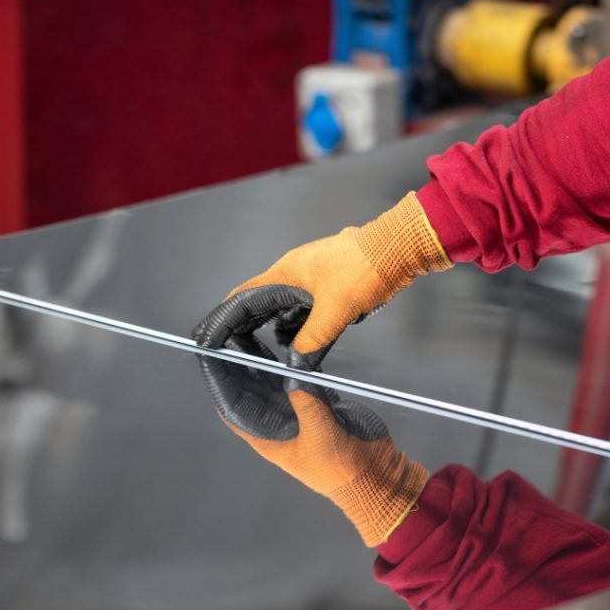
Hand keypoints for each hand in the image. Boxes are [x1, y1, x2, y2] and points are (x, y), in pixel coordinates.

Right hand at [192, 192, 450, 368]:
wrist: (401, 246)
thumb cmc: (366, 268)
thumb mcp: (335, 311)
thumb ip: (313, 340)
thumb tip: (297, 364)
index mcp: (287, 272)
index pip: (243, 297)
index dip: (224, 318)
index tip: (209, 335)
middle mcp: (296, 271)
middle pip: (263, 302)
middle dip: (250, 327)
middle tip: (238, 349)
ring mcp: (315, 274)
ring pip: (289, 306)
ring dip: (284, 328)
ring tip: (280, 352)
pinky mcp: (333, 281)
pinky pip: (309, 306)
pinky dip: (306, 323)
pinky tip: (313, 340)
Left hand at [196, 332, 428, 546]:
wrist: (375, 476)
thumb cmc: (341, 467)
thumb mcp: (321, 436)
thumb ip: (306, 403)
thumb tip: (294, 372)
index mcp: (266, 435)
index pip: (231, 404)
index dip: (218, 380)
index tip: (208, 353)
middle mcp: (274, 420)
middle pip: (246, 386)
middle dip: (235, 361)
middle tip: (226, 329)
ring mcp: (294, 411)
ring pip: (268, 379)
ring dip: (257, 357)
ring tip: (246, 327)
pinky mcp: (315, 403)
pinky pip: (295, 377)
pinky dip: (289, 360)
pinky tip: (284, 340)